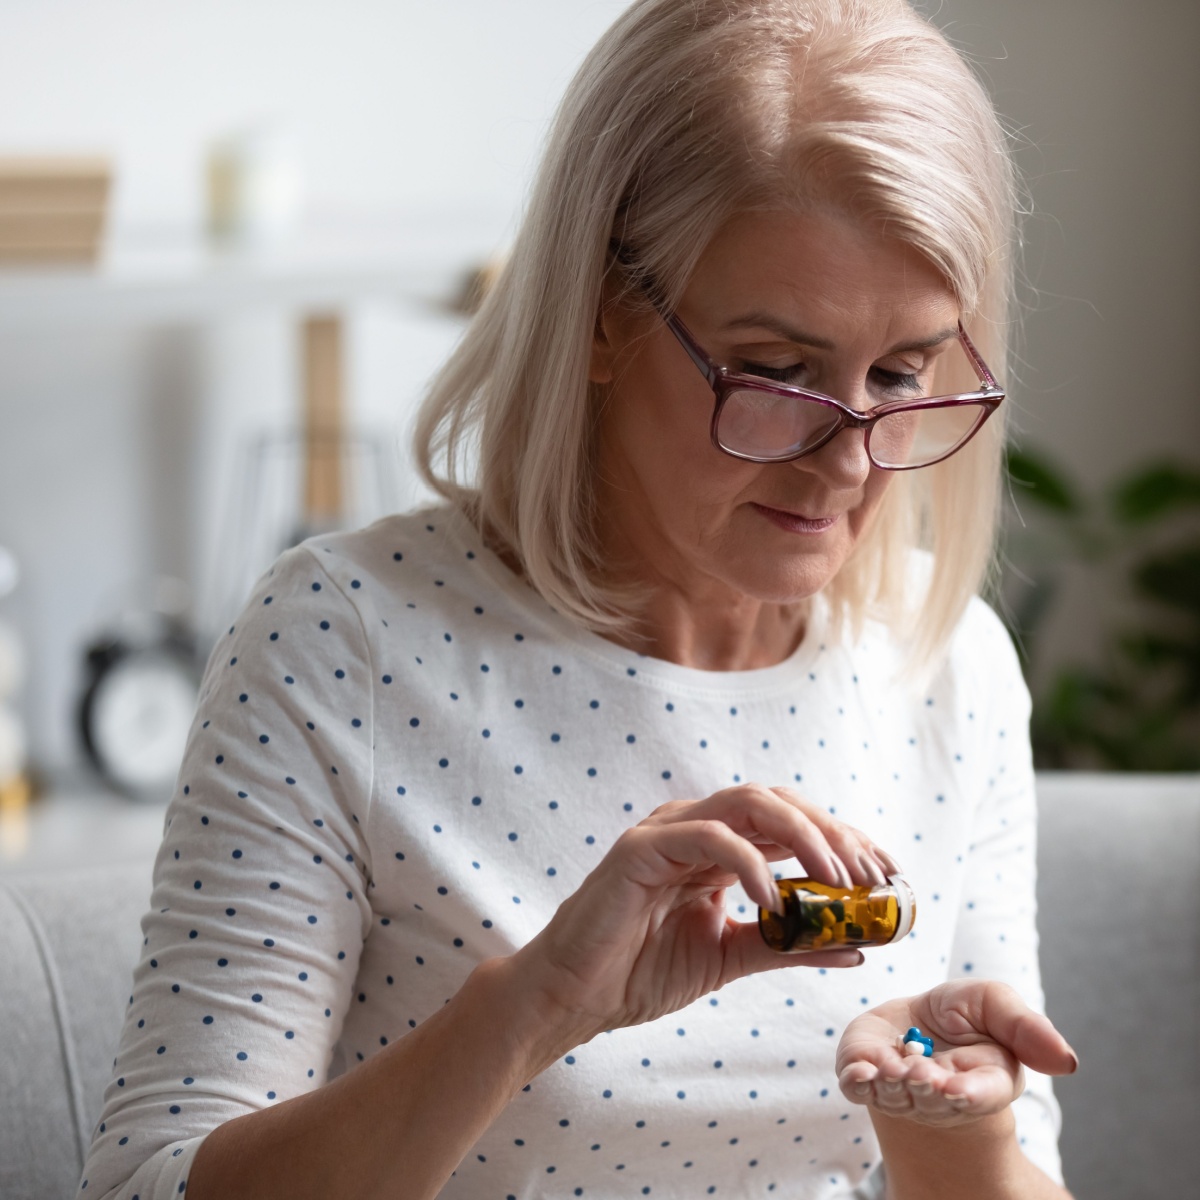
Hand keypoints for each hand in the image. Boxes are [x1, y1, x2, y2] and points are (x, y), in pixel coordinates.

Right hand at [509, 783, 900, 1045]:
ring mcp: (668, 831)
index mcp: (719, 849)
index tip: (888, 874)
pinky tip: (773, 898)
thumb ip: (787, 947)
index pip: (791, 824)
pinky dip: (748, 861)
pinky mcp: (641, 847)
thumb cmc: (641, 972)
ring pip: (749, 803)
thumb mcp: (731, 958)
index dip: (843, 840)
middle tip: (872, 875)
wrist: (575, 997)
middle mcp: (698, 829)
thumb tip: (855, 947)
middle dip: (833, 833)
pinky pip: (706, 837)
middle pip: (779, 802)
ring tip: (837, 877)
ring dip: (802, 834)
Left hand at [836, 979, 1078, 1126]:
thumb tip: (1068, 1061)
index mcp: (982, 1081)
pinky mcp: (863, 1076)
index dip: (969, 1093)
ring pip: (896, 1096)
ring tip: (892, 1069)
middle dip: (926, 1087)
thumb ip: (1027, 1029)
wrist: (914, 1022)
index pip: (981, 1095)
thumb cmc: (961, 1016)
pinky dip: (859, 1081)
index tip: (956, 1088)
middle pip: (935, 1099)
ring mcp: (900, 1091)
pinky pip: (857, 1086)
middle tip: (920, 1073)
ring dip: (893, 1085)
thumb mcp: (995, 1006)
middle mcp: (940, 1094)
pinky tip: (861, 1073)